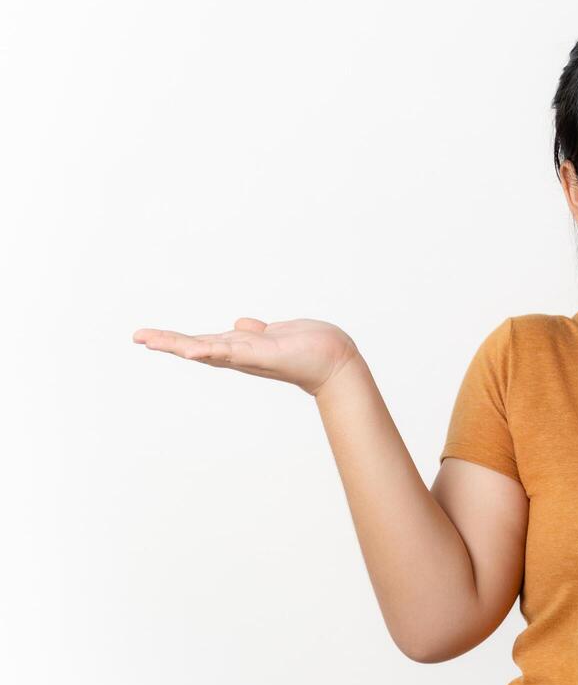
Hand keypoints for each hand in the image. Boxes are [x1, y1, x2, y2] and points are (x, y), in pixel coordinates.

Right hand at [131, 317, 361, 396]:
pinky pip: (232, 352)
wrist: (334, 360)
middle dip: (166, 342)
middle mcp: (240, 355)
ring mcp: (249, 356)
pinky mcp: (262, 355)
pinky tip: (191, 351)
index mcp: (240, 348)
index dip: (176, 339)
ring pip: (207, 349)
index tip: (147, 336)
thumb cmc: (309, 348)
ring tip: (151, 340)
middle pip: (196, 347)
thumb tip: (243, 324)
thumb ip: (256, 333)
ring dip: (178, 345)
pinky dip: (212, 351)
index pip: (202, 342)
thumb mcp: (276, 335)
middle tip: (137, 337)